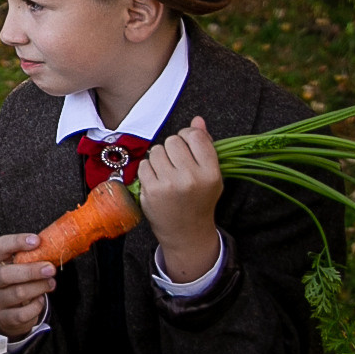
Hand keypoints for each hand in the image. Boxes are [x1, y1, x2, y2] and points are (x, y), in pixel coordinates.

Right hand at [0, 229, 56, 340]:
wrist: (8, 311)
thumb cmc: (20, 280)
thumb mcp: (21, 265)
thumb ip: (33, 255)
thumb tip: (56, 244)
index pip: (0, 246)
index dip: (17, 242)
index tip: (37, 240)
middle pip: (5, 274)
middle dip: (30, 271)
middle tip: (51, 269)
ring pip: (17, 293)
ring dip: (39, 287)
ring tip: (51, 283)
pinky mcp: (4, 317)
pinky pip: (23, 313)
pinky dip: (36, 306)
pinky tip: (41, 300)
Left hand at [137, 115, 223, 283]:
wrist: (186, 233)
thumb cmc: (199, 201)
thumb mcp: (210, 175)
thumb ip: (205, 146)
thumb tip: (197, 120)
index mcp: (210, 172)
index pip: (195, 136)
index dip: (188, 136)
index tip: (187, 146)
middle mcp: (191, 177)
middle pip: (174, 140)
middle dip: (173, 149)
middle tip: (176, 164)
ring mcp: (170, 184)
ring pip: (157, 150)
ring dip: (159, 158)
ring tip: (167, 173)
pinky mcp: (151, 190)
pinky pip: (144, 164)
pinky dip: (148, 170)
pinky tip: (157, 181)